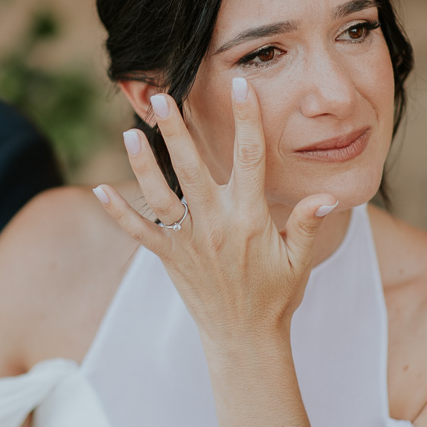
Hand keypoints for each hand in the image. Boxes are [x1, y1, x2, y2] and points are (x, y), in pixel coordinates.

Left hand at [93, 77, 336, 347]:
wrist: (245, 340)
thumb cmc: (277, 296)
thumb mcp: (299, 259)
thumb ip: (307, 223)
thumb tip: (327, 196)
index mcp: (249, 219)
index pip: (250, 159)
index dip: (247, 119)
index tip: (240, 85)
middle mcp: (215, 226)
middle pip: (192, 169)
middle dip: (177, 131)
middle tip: (164, 96)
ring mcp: (188, 242)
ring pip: (160, 196)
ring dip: (143, 165)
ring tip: (130, 133)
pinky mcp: (169, 258)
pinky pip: (139, 233)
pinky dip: (119, 213)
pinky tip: (100, 189)